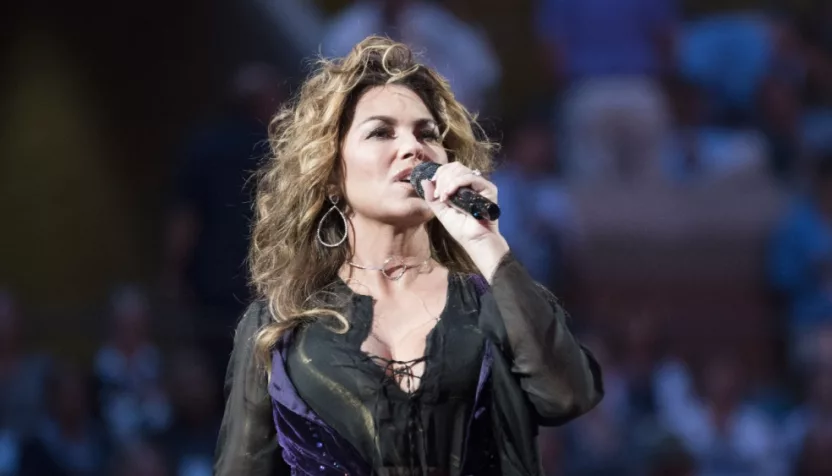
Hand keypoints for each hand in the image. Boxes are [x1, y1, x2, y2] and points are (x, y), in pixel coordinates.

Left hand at [420, 162, 508, 279]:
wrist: (475, 240)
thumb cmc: (461, 229)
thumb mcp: (441, 211)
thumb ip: (432, 197)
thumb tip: (424, 180)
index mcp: (461, 186)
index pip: (449, 169)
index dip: (439, 175)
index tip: (433, 189)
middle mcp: (471, 183)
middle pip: (454, 167)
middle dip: (441, 178)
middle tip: (438, 194)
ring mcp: (480, 185)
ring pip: (460, 170)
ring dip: (446, 181)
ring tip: (444, 197)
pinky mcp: (488, 188)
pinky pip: (470, 177)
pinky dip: (456, 183)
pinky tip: (449, 194)